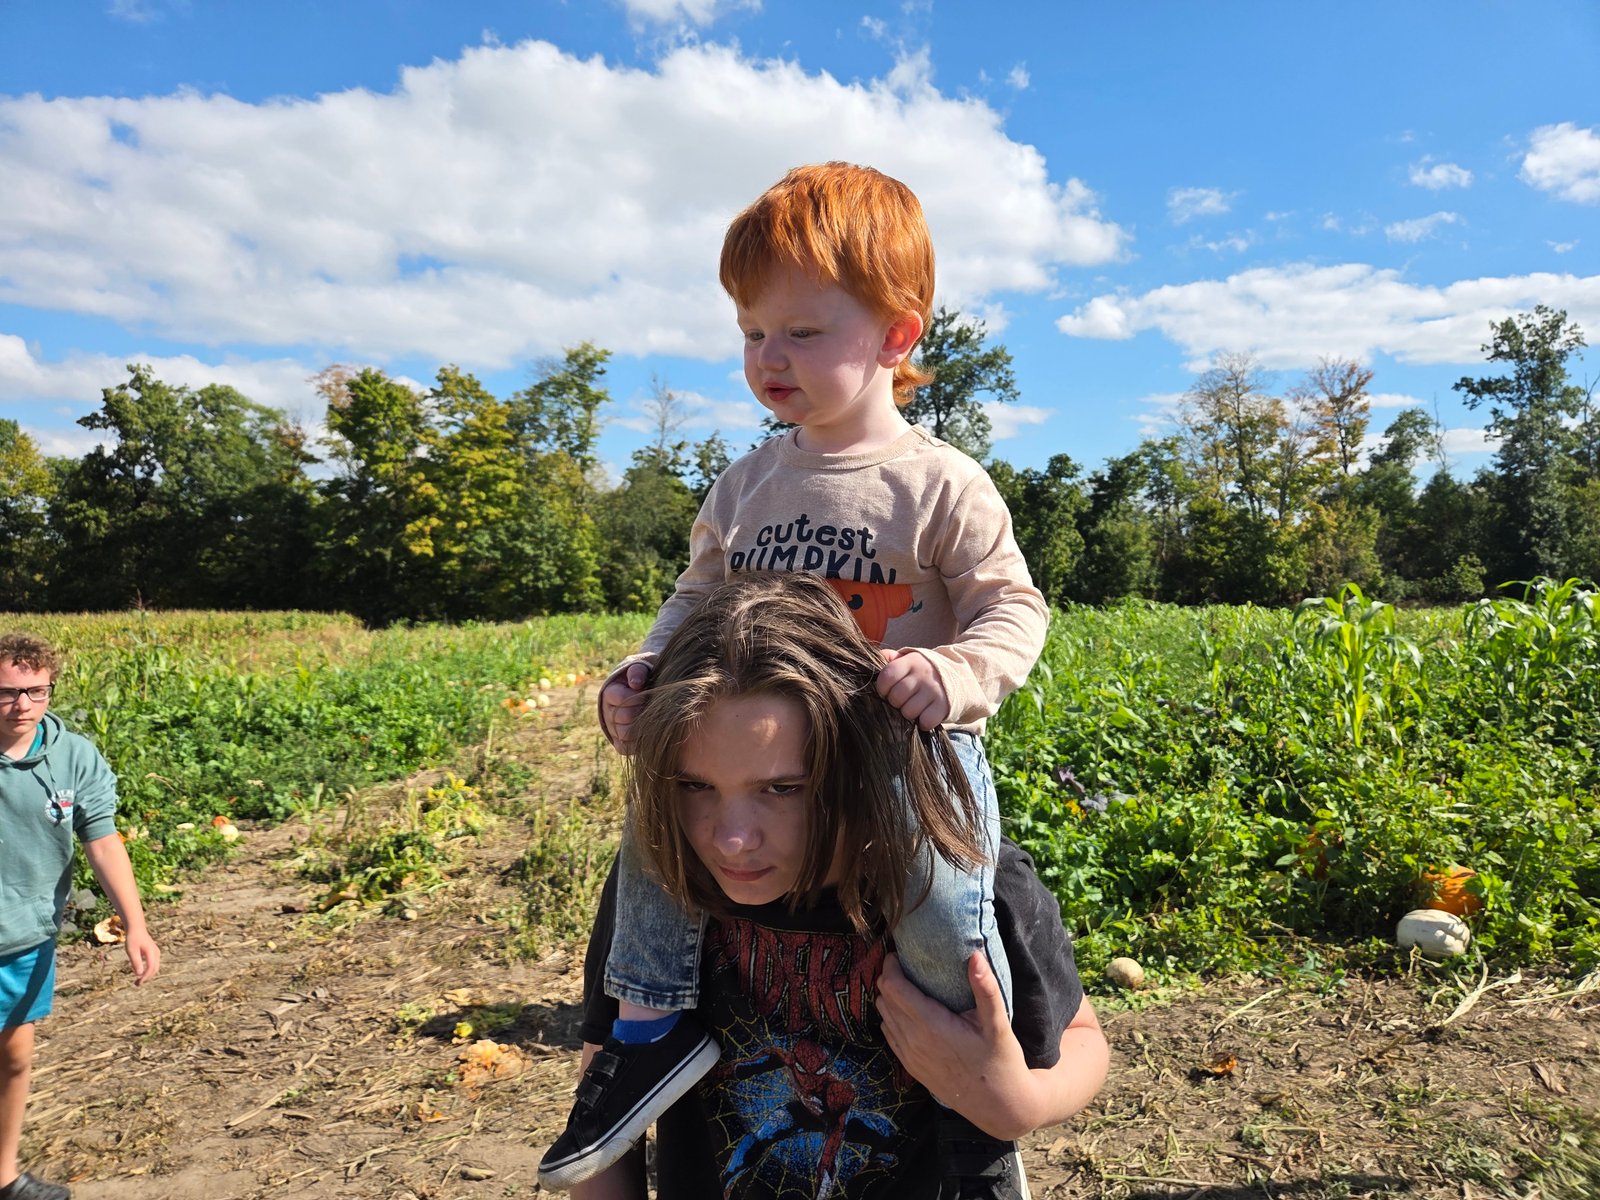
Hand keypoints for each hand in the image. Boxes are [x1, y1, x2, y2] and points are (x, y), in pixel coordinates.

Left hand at [123, 927, 159, 984]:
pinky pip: (153, 964)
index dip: (145, 977)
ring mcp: (156, 953)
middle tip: (137, 984)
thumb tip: (139, 975)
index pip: (151, 968)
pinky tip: (140, 972)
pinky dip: (148, 970)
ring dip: (148, 975)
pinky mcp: (153, 953)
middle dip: (147, 978)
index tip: (138, 982)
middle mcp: (156, 953)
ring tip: (138, 981)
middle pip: (154, 969)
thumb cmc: (132, 939)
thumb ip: (136, 962)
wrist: (136, 928)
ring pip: (155, 967)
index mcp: (151, 952)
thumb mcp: (131, 951)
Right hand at [600, 662, 651, 752]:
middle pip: (625, 717)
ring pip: (625, 734)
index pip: (623, 699)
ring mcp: (612, 729)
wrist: (643, 696)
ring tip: (654, 718)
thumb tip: (636, 683)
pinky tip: (648, 732)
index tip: (649, 693)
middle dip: (643, 712)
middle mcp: (607, 712)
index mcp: (610, 693)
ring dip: (642, 727)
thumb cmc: (644, 679)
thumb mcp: (641, 669)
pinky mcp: (619, 743)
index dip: (640, 697)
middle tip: (654, 707)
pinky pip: (625, 748)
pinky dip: (638, 744)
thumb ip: (637, 671)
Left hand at [875, 649, 949, 729]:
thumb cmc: (924, 671)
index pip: (887, 677)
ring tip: (914, 706)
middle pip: (896, 697)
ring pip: (909, 712)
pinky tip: (925, 714)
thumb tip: (877, 657)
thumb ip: (891, 657)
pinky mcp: (944, 706)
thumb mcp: (910, 659)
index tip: (887, 691)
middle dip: (895, 703)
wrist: (959, 676)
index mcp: (911, 661)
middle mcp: (923, 674)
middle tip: (903, 700)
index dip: (882, 688)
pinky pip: (925, 721)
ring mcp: (934, 690)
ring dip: (909, 714)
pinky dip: (923, 722)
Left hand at [875, 951, 1035, 1138]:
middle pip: (884, 998)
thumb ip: (985, 988)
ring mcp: (909, 1056)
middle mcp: (913, 1041)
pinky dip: (892, 1017)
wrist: (999, 1106)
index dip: (892, 965)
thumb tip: (975, 955)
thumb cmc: (1001, 1062)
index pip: (893, 987)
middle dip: (890, 977)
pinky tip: (909, 1011)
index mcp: (931, 1025)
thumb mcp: (998, 1024)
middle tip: (906, 964)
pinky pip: (889, 1034)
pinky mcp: (911, 1067)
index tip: (901, 954)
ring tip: (907, 983)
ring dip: (889, 997)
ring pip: (883, 1015)